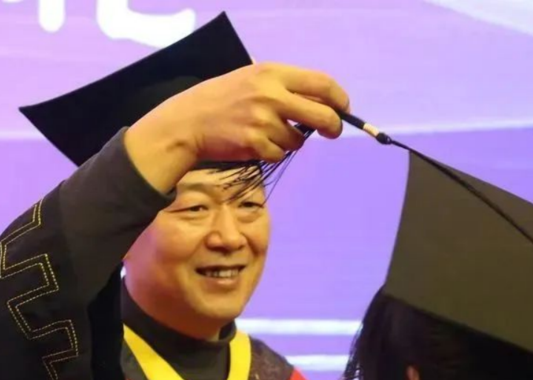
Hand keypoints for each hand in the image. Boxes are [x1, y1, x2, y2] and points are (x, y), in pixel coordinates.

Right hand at [125, 63, 348, 190]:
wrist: (189, 121)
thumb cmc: (224, 99)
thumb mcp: (252, 79)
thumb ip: (285, 87)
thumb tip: (323, 103)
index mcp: (273, 73)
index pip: (322, 83)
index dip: (339, 99)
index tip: (343, 108)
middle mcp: (272, 95)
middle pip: (322, 115)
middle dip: (333, 126)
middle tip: (331, 131)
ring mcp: (264, 121)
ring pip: (299, 140)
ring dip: (290, 140)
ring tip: (267, 132)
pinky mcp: (256, 143)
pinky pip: (280, 154)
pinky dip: (272, 152)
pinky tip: (254, 143)